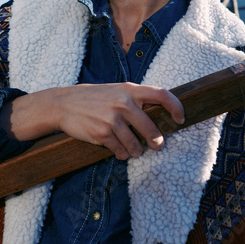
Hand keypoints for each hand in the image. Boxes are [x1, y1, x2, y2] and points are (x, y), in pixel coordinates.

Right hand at [0, 82, 184, 159]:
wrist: (63, 103)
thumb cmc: (94, 97)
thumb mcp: (116, 90)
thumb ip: (135, 98)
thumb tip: (159, 112)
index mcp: (130, 90)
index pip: (161, 94)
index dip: (176, 107)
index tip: (180, 119)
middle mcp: (123, 103)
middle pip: (150, 128)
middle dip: (156, 140)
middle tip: (157, 145)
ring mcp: (112, 119)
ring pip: (135, 144)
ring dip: (137, 151)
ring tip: (135, 151)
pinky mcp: (102, 134)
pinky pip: (119, 150)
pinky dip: (121, 154)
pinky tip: (119, 151)